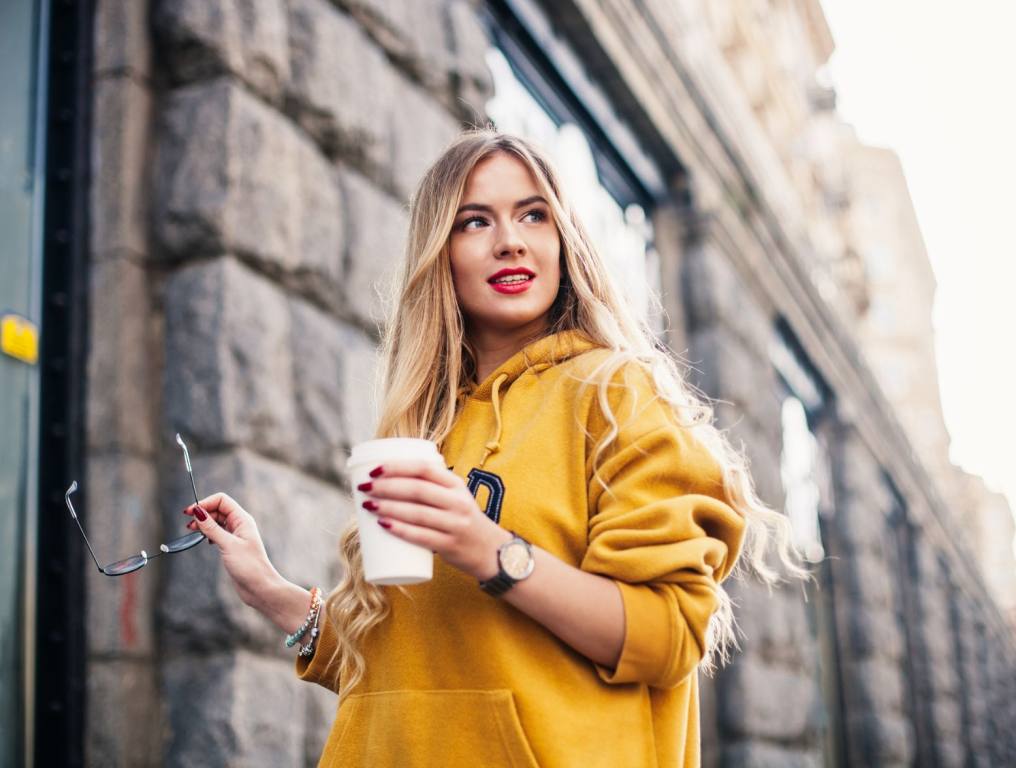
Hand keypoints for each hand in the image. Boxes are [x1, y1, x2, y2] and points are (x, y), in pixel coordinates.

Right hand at [182, 493, 282, 609]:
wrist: (259, 587)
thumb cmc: (249, 566)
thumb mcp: (227, 545)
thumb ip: (212, 528)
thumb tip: (197, 512)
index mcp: (242, 519)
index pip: (222, 500)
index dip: (205, 503)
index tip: (190, 512)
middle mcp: (240, 524)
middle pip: (218, 509)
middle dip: (202, 513)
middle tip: (188, 525)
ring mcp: (236, 535)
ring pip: (217, 521)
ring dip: (204, 523)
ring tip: (192, 531)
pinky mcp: (232, 546)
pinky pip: (218, 533)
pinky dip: (209, 533)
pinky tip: (205, 540)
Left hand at [358, 460, 511, 579]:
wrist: (490, 551)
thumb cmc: (460, 520)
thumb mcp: (453, 497)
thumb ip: (429, 487)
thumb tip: (385, 480)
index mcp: (456, 484)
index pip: (424, 468)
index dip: (397, 467)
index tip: (374, 470)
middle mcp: (457, 501)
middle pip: (417, 490)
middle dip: (386, 487)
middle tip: (364, 488)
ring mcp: (456, 524)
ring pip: (417, 513)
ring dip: (388, 508)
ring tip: (368, 506)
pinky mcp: (451, 545)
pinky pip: (422, 536)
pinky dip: (401, 530)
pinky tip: (384, 526)